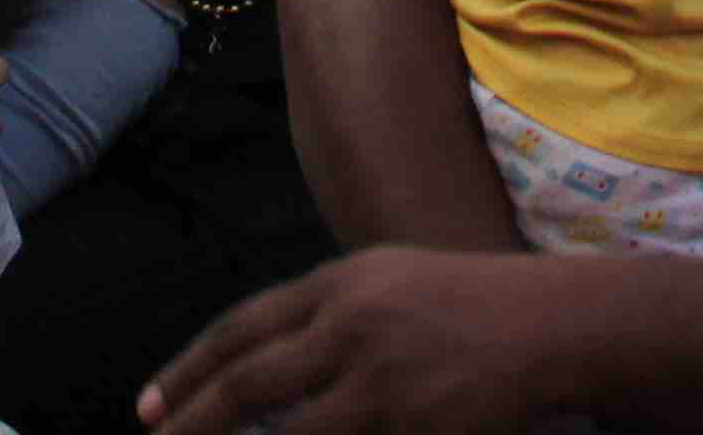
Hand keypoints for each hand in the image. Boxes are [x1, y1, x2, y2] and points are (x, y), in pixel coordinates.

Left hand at [139, 248, 586, 434]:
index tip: (148, 405)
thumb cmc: (473, 306)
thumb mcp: (391, 284)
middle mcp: (352, 323)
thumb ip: (328, 317)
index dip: (188, 370)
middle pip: (248, 382)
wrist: (555, 325)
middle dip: (192, 421)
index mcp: (343, 282)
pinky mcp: (412, 423)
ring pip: (287, 433)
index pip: (242, 328)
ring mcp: (382, 377)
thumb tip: (258, 365)